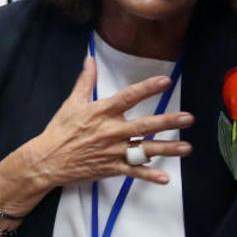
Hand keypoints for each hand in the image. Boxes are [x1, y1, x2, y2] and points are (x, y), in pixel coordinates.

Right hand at [0, 58, 192, 211]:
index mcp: (101, 112)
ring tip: (187, 147)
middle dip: (167, 122)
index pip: (128, 97)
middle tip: (188, 118)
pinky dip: (148, 175)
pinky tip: (165, 177)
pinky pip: (133, 171)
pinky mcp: (111, 168)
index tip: (165, 81)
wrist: (48, 159)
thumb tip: (90, 59)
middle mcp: (110, 131)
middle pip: (144, 125)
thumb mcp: (71, 103)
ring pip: (144, 150)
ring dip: (167, 149)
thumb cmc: (60, 130)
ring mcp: (112, 151)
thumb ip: (85, 81)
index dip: (147, 88)